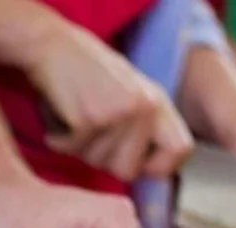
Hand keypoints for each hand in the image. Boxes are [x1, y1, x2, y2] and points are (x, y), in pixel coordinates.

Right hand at [28, 23, 192, 180]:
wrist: (55, 46)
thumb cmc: (86, 75)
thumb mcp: (129, 96)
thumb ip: (143, 129)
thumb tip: (150, 172)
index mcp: (159, 102)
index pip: (181, 151)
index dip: (158, 166)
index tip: (136, 162)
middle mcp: (145, 108)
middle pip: (128, 171)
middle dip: (103, 162)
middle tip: (91, 136)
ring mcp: (119, 113)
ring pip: (96, 162)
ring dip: (78, 148)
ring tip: (75, 115)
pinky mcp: (90, 119)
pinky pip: (71, 150)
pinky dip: (58, 139)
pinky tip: (60, 114)